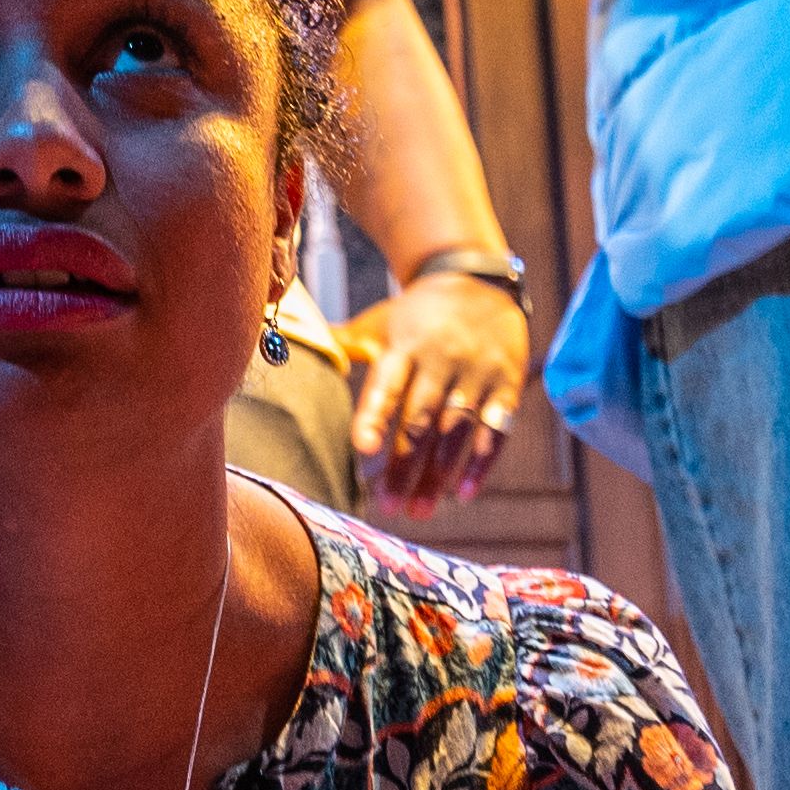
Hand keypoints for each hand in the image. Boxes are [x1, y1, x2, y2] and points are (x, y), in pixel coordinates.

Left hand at [344, 269, 531, 507]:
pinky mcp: (506, 383)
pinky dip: (480, 463)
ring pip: (455, 431)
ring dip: (437, 474)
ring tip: (419, 510)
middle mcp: (440, 359)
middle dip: (404, 466)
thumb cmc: (418, 312)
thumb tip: (282, 347)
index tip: (362, 450)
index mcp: (405, 346)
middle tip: (389, 506)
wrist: (480, 279)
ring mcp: (476, 372)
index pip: (388, 385)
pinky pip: (495, 429)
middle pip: (420, 420)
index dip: (375, 416)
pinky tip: (462, 494)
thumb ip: (346, 344)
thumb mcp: (380, 321)